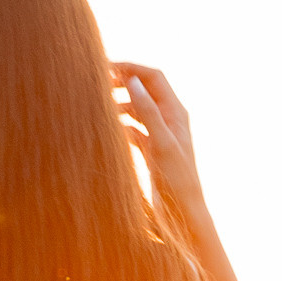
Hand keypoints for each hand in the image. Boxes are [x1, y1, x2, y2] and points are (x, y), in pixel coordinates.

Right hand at [112, 63, 211, 241]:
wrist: (184, 212)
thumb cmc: (177, 180)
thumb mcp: (161, 143)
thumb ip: (147, 112)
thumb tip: (132, 81)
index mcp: (176, 112)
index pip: (153, 77)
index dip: (131, 68)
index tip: (106, 68)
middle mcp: (170, 120)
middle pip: (145, 89)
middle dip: (124, 82)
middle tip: (98, 82)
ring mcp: (161, 135)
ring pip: (138, 109)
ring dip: (120, 103)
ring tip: (99, 105)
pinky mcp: (153, 151)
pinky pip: (135, 129)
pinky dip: (122, 124)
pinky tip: (108, 129)